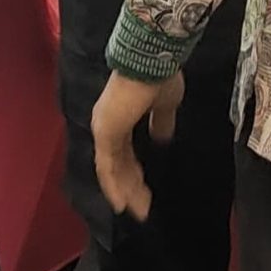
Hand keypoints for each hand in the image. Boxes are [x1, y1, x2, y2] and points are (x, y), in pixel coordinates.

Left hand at [92, 69, 184, 220]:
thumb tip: (162, 138)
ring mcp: (105, 128)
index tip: (145, 190)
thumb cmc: (159, 77)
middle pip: (117, 164)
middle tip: (144, 208)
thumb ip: (161, 123)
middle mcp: (107, 124)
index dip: (134, 172)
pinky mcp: (106, 132)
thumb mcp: (165, 104)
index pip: (124, 152)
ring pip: (111, 169)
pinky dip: (114, 185)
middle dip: (131, 187)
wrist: (151, 60)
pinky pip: (107, 166)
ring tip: (138, 210)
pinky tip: (123, 203)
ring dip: (125, 191)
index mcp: (120, 117)